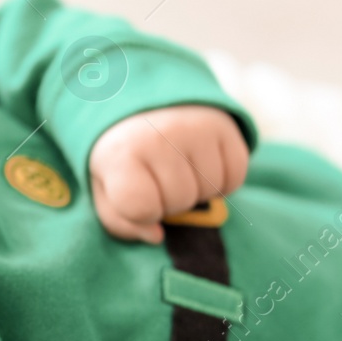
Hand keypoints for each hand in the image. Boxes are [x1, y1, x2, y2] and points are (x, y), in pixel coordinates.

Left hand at [89, 105, 248, 243]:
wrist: (144, 105)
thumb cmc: (124, 158)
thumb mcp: (106, 189)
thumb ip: (121, 221)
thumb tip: (156, 235)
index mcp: (121, 153)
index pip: (142, 208)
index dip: (143, 212)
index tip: (137, 194)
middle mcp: (159, 136)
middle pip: (179, 201)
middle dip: (170, 200)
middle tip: (158, 176)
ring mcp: (195, 129)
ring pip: (209, 192)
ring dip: (196, 190)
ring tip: (178, 167)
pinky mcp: (224, 127)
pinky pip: (235, 178)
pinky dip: (221, 181)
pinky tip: (200, 163)